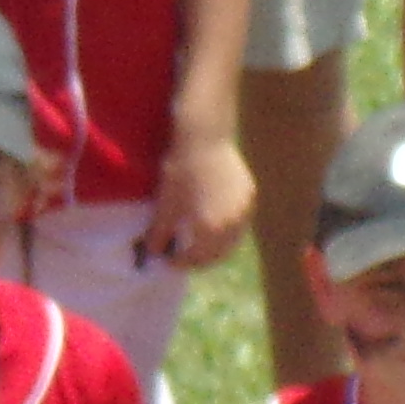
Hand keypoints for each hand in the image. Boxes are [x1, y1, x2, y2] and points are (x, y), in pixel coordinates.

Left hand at [148, 130, 255, 271]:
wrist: (205, 140)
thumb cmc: (181, 171)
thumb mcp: (165, 204)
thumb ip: (160, 233)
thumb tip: (155, 252)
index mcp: (209, 230)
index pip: (195, 258)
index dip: (180, 263)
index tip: (168, 261)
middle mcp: (232, 226)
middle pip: (217, 254)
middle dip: (200, 260)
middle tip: (185, 257)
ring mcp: (244, 211)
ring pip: (232, 240)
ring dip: (216, 247)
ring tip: (201, 243)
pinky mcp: (250, 196)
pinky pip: (240, 222)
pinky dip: (228, 229)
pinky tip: (217, 223)